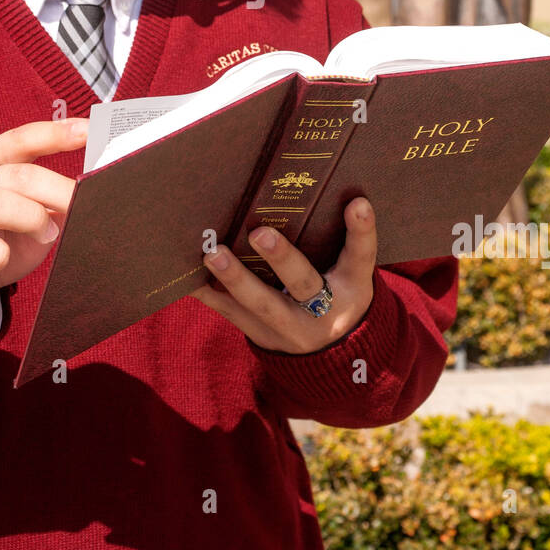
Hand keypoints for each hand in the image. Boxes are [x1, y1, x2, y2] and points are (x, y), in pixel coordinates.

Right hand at [0, 118, 87, 331]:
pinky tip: (3, 259)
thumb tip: (98, 190)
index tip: (88, 131)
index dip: (56, 133)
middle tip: (84, 205)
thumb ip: (54, 198)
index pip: (21, 139)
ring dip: (29, 217)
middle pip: (18, 174)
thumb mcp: (30, 213)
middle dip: (57, 189)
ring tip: (47, 235)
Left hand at [192, 197, 376, 353]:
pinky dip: (209, 294)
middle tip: (259, 233)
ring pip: (262, 304)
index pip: (361, 256)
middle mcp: (325, 312)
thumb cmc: (337, 293)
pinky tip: (188, 277)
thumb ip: (344, 239)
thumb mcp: (350, 273)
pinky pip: (232, 314)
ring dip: (235, 279)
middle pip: (304, 284)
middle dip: (282, 259)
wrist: (331, 357)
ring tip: (212, 255)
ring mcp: (290, 329)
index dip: (361, 231)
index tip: (357, 204)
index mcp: (352, 288)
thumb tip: (328, 192)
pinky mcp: (262, 336)